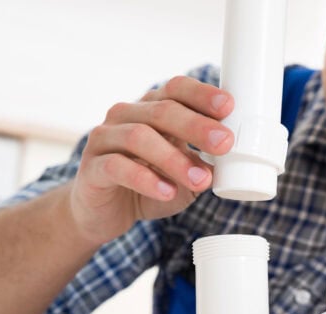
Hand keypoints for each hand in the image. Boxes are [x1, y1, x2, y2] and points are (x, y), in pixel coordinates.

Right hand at [69, 76, 234, 243]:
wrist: (103, 213)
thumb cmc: (148, 185)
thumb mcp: (184, 175)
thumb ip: (203, 165)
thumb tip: (233, 161)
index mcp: (151, 109)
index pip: (176, 89)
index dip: (202, 94)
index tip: (229, 106)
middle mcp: (126, 116)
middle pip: (162, 110)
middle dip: (197, 126)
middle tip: (224, 142)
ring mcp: (106, 139)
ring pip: (140, 136)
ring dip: (174, 159)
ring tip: (200, 180)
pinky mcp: (91, 167)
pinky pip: (118, 166)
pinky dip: (146, 179)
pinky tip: (166, 191)